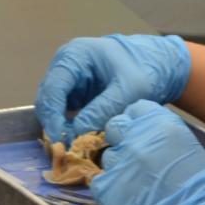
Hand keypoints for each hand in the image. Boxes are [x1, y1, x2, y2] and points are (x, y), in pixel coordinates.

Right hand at [35, 33, 190, 142]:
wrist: (157, 65)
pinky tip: (76, 140)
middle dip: (53, 124)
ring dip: (58, 127)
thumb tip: (77, 135)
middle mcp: (65, 65)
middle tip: (64, 149)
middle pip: (47, 98)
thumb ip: (102, 110)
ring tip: (71, 148)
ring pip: (51, 107)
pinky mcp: (74, 92)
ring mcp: (68, 78)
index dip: (53, 116)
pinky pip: (63, 111)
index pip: (53, 88)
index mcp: (75, 55)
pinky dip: (66, 126)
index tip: (60, 140)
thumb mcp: (127, 91)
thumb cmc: (144, 70)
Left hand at [91, 102, 204, 204]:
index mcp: (160, 124)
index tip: (139, 130)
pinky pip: (98, 182)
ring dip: (117, 166)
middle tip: (132, 154)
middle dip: (121, 138)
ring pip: (107, 157)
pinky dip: (108, 188)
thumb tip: (161, 144)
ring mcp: (119, 164)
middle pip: (115, 126)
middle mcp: (136, 139)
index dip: (137, 120)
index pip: (136, 108)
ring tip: (133, 183)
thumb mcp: (194, 151)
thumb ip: (170, 141)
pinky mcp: (107, 190)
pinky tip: (124, 198)